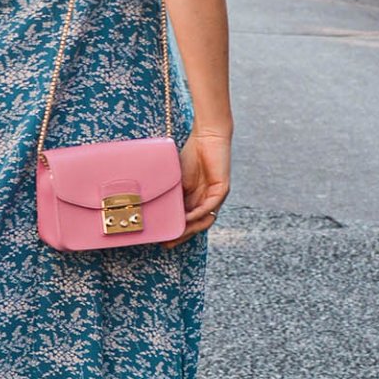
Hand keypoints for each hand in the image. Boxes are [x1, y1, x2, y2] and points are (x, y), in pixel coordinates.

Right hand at [167, 130, 230, 245]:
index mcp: (196, 199)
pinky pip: (210, 207)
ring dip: (190, 229)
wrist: (207, 136)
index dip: (175, 231)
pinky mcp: (222, 190)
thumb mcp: (177, 178)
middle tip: (167, 243)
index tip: (161, 239)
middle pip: (195, 225)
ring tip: (176, 234)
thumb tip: (156, 207)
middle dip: (181, 235)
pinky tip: (187, 218)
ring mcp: (215, 197)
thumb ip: (172, 193)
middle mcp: (206, 201)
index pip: (186, 220)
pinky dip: (198, 214)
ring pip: (204, 220)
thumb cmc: (191, 153)